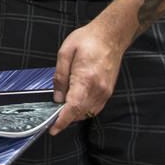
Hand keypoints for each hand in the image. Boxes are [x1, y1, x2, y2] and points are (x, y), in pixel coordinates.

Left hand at [48, 18, 125, 134]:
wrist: (110, 35)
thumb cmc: (88, 39)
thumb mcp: (65, 53)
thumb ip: (60, 77)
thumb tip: (57, 97)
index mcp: (85, 78)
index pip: (73, 107)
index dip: (62, 120)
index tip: (53, 129)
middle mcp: (98, 88)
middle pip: (80, 112)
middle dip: (66, 118)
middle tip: (53, 116)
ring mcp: (105, 91)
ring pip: (88, 112)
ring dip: (75, 114)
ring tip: (63, 107)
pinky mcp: (108, 91)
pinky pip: (95, 107)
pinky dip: (84, 109)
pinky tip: (76, 101)